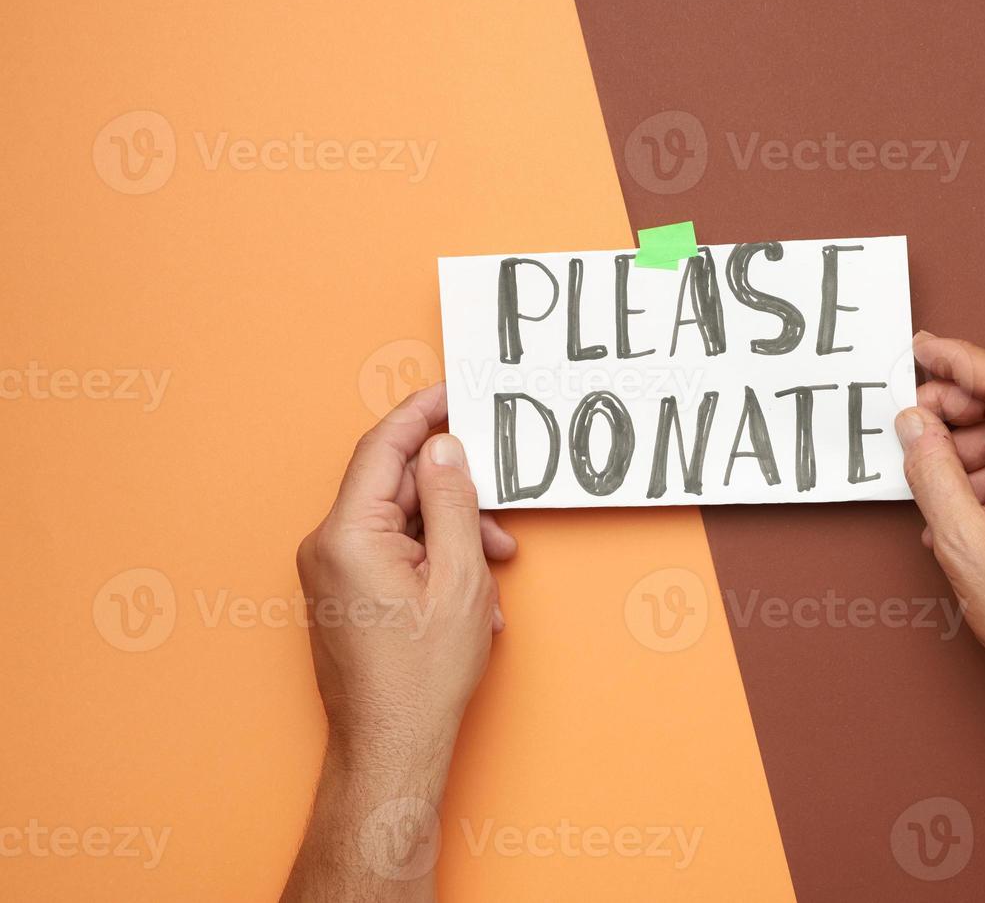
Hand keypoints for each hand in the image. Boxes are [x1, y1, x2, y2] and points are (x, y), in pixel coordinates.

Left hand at [295, 382, 516, 767]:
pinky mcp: (342, 593)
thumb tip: (444, 448)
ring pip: (401, 523)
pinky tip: (469, 597)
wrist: (389, 747)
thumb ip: (453, 503)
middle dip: (455, 496)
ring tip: (492, 573)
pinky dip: (435, 562)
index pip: (383, 448)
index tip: (452, 392)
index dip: (422, 414)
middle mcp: (328, 546)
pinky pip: (393, 554)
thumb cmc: (421, 677)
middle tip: (502, 510)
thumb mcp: (459, 579)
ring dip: (453, 536)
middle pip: (396, 487)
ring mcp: (331, 572)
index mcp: (348, 535)